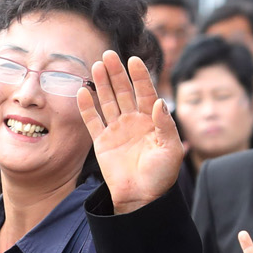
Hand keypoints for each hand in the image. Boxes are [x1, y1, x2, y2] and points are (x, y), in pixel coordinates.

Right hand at [77, 51, 183, 212]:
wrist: (141, 197)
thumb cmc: (161, 175)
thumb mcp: (171, 149)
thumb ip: (166, 125)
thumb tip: (160, 102)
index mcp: (153, 120)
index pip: (145, 92)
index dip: (140, 77)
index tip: (134, 60)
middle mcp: (134, 121)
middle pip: (124, 92)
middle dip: (117, 74)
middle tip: (109, 55)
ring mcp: (117, 130)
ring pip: (108, 101)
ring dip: (102, 84)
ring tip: (96, 66)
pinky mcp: (102, 142)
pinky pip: (92, 121)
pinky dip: (87, 107)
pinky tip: (82, 91)